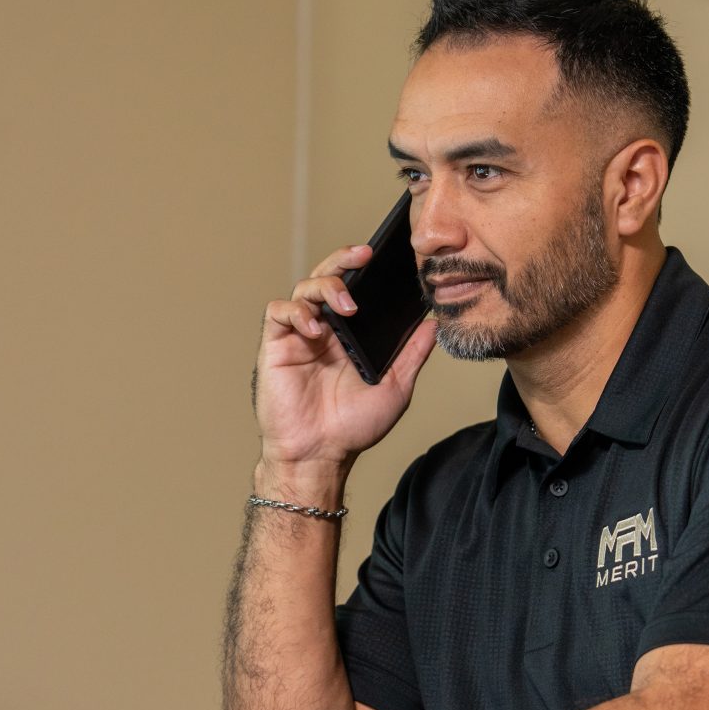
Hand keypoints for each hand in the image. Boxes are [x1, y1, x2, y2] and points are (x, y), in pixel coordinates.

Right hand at [255, 245, 437, 471]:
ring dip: (327, 287)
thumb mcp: (396, 387)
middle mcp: (323, 328)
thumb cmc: (352, 427)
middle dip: (344, 260)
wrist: (320, 455)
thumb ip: (412, 354)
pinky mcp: (275, 345)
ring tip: (347, 307)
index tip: (384, 257)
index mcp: (349, 334)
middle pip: (327, 277)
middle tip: (364, 254)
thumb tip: (433, 324)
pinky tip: (315, 328)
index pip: (354, 288)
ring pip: (304, 287)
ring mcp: (298, 335)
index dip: (364, 268)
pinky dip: (297, 312)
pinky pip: (279, 312)